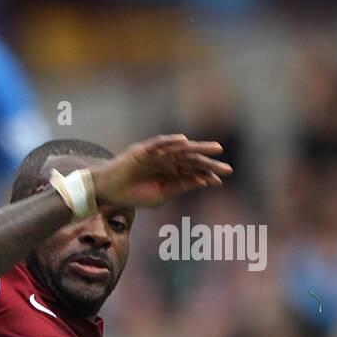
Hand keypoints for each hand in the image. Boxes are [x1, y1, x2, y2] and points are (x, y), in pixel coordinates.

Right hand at [92, 134, 231, 208]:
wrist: (109, 192)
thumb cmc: (133, 195)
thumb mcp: (161, 195)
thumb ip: (180, 187)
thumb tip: (203, 181)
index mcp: (171, 173)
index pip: (193, 172)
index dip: (207, 175)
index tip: (220, 180)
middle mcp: (167, 161)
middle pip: (192, 160)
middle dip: (210, 163)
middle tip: (227, 168)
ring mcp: (157, 155)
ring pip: (181, 149)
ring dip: (198, 148)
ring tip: (215, 149)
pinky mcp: (144, 150)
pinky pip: (159, 143)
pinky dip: (170, 141)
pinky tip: (184, 141)